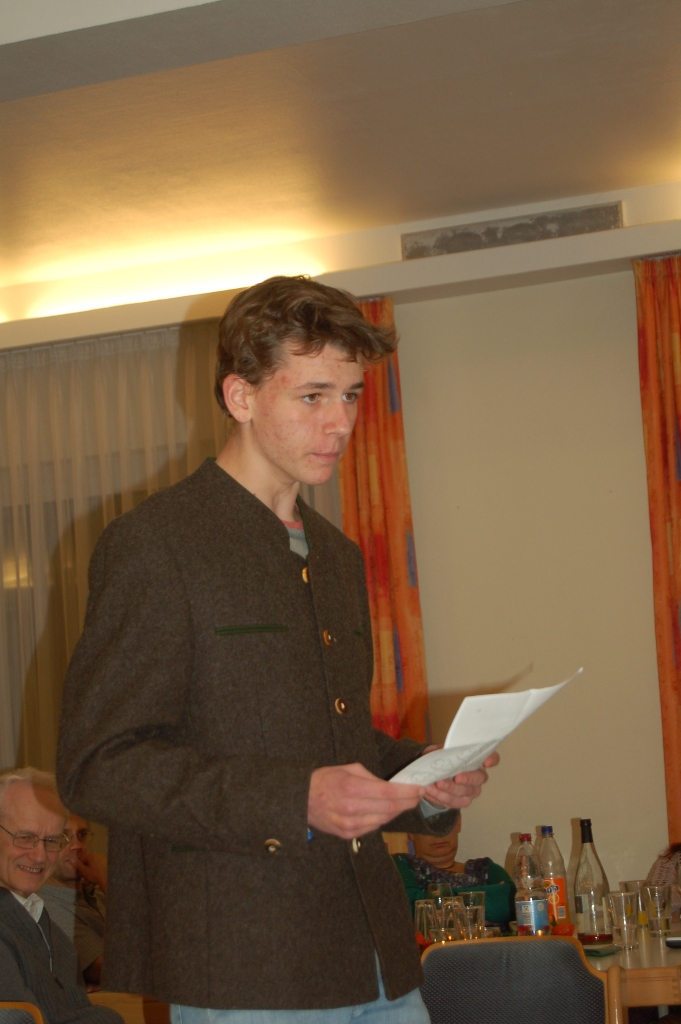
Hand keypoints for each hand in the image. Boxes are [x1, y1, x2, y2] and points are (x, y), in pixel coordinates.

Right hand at [76, 851, 107, 893]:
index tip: (80, 874)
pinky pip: (98, 868)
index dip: (80, 867)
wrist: (108, 880)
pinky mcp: (107, 864)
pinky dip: (96, 873)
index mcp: (92, 855)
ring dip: (90, 874)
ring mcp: (103, 859)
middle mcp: (98, 855)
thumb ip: (78, 865)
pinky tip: (96, 880)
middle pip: (88, 863)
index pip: (82, 860)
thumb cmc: (95, 875)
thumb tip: (72, 859)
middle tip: (85, 879)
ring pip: (93, 867)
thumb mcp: (84, 871)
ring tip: (90, 882)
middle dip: (85, 872)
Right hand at [308, 762, 425, 839]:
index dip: (407, 792)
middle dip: (408, 802)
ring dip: (398, 812)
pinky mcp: (347, 835)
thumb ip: (371, 777)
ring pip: (383, 821)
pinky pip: (372, 828)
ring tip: (406, 802)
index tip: (419, 788)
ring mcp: (349, 825)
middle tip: (418, 795)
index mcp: (351, 787)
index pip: (388, 793)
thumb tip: (390, 786)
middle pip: (389, 809)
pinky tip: (387, 811)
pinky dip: (383, 819)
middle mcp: (351, 809)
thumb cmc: (325, 779)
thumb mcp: (348, 769)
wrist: (301, 800)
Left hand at [420, 749, 499, 810]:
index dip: (492, 760)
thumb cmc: (441, 760)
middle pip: (480, 778)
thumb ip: (443, 751)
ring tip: (437, 784)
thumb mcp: (441, 751)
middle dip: (468, 778)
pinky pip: (454, 802)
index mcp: (477, 760)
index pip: (492, 758)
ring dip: (451, 788)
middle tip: (456, 778)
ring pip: (466, 792)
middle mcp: (478, 776)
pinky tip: (431, 790)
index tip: (486, 762)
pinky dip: (441, 796)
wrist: (431, 776)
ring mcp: (471, 791)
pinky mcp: (461, 802)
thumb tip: (442, 753)